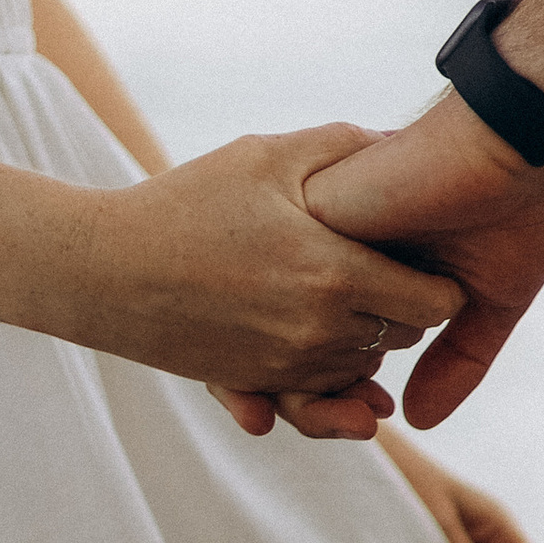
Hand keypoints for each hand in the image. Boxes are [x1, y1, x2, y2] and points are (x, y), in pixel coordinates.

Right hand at [59, 125, 460, 419]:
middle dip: (400, 309)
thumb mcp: (268, 155)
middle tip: (378, 269)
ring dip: (363, 343)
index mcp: (336, 275)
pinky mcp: (261, 388)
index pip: (438, 303)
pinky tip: (307, 337)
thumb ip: (345, 148)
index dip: (436, 279)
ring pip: (364, 372)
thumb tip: (405, 145)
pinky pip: (320, 397)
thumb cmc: (187, 202)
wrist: (106, 271)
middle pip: (404, 339)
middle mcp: (321, 334)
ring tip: (336, 295)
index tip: (418, 256)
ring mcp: (290, 369)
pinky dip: (324, 376)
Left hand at [306, 93, 543, 427]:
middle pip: (297, 335)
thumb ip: (457, 360)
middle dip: (312, 394)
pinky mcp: (311, 213)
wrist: (517, 145)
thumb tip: (417, 422)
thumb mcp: (490, 301)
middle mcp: (340, 249)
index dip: (336, 390)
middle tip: (358, 418)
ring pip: (281, 318)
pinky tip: (321, 359)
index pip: (336, 338)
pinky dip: (296, 335)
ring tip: (350, 403)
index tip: (363, 417)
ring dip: (302, 374)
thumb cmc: (518, 213)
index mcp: (376, 266)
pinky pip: (281, 289)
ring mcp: (320, 231)